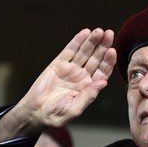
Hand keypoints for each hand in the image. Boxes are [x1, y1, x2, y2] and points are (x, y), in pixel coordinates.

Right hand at [0, 28, 115, 141]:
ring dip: (92, 41)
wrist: (35, 112)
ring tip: (98, 31)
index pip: (102, 72)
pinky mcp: (59, 64)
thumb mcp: (73, 110)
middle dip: (103, 47)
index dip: (108, 62)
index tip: (112, 52)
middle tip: (109, 34)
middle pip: (96, 59)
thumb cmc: (56, 115)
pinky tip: (85, 33)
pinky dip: (77, 42)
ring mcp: (72, 69)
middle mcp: (83, 77)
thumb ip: (88, 97)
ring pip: (84, 53)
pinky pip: (70, 51)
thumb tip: (103, 83)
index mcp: (89, 87)